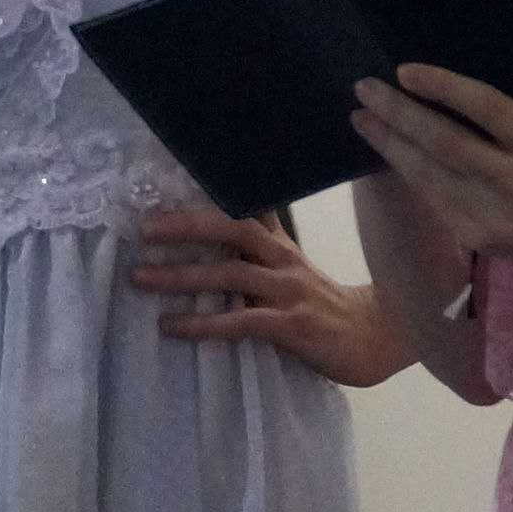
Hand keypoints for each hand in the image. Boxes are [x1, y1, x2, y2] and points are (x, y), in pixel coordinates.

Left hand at [135, 207, 414, 386]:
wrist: (372, 338)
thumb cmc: (316, 301)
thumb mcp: (285, 264)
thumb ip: (254, 241)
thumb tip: (211, 217)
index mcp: (276, 241)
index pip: (244, 203)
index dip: (210, 186)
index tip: (167, 174)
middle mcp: (281, 258)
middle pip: (233, 227)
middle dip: (186, 226)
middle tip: (143, 228)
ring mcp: (288, 290)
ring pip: (230, 274)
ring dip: (182, 275)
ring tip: (140, 278)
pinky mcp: (292, 325)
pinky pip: (241, 321)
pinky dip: (204, 323)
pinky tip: (172, 326)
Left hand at [351, 63, 512, 280]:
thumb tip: (454, 90)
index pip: (486, 108)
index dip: (442, 87)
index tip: (405, 70)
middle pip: (444, 144)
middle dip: (398, 115)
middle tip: (363, 88)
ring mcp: (494, 217)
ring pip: (429, 176)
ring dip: (390, 145)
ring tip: (361, 119)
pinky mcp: (480, 240)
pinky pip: (436, 199)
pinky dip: (411, 174)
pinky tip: (391, 153)